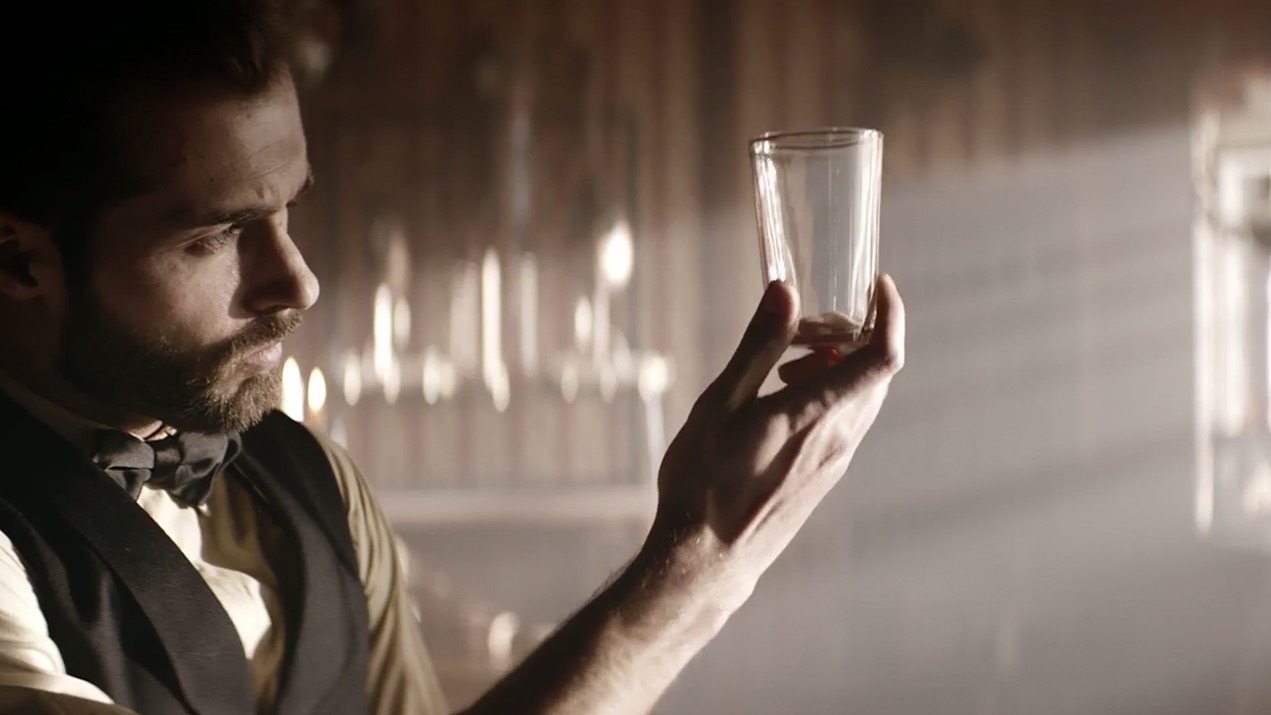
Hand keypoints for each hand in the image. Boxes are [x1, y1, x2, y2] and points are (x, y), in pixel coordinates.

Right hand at [643, 276, 904, 610]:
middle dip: (849, 333)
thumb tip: (785, 291)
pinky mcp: (824, 476)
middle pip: (875, 370)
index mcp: (816, 415)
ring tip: (782, 364)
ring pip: (861, 396)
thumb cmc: (704, 481)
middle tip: (800, 326)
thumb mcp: (722, 402)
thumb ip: (758, 345)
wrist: (705, 558)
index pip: (883, 356)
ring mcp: (835, 461)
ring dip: (836, 365)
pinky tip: (780, 398)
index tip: (877, 284)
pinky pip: (845, 420)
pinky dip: (827, 393)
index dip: (890, 312)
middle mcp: (838, 439)